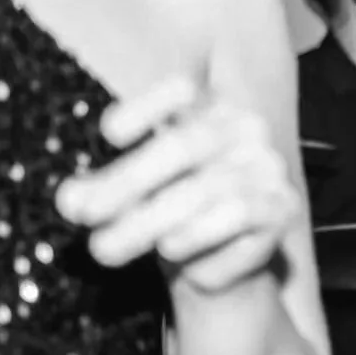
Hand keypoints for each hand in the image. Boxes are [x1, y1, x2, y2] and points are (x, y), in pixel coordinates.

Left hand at [56, 77, 301, 294]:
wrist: (218, 265)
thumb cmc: (169, 216)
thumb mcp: (131, 199)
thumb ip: (102, 192)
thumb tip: (72, 199)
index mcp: (206, 109)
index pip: (181, 89)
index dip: (146, 106)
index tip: (109, 135)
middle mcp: (243, 128)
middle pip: (181, 146)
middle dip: (125, 182)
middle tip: (83, 216)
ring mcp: (267, 165)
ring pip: (201, 191)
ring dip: (144, 225)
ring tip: (104, 250)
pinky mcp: (282, 206)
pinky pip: (235, 219)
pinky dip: (195, 240)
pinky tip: (170, 253)